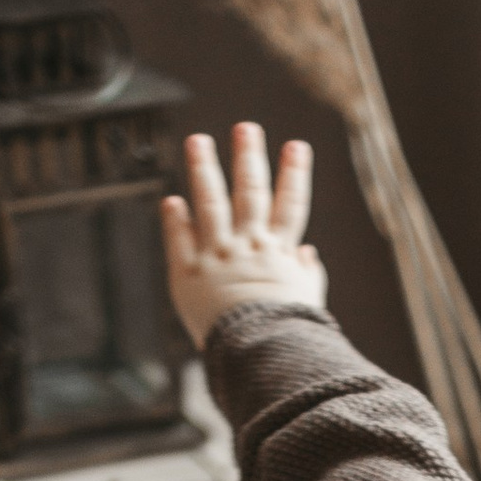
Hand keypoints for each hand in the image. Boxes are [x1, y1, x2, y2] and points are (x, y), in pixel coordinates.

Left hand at [161, 123, 327, 348]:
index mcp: (278, 254)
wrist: (261, 353)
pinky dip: (176, 220)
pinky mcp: (189, 275)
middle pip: (249, 193)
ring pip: (210, 204)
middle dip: (248, 158)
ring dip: (204, 169)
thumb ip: (308, 275)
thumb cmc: (290, 335)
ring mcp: (217, 257)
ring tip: (198, 140)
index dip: (295, 173)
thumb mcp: (308, 303)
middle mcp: (248, 247)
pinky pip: (180, 241)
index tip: (297, 146)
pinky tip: (172, 199)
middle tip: (246, 127)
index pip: (290, 205)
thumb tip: (309, 253)